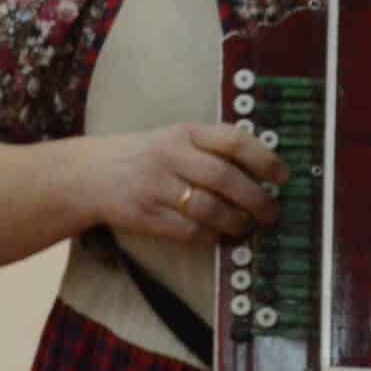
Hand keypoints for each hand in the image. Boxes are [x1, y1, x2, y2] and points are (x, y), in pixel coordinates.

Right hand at [88, 123, 287, 244]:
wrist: (87, 175)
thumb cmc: (140, 157)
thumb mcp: (172, 139)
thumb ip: (209, 149)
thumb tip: (261, 171)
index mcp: (183, 133)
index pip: (233, 140)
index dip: (264, 159)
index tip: (283, 176)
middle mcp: (170, 155)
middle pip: (224, 178)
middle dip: (256, 200)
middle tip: (271, 213)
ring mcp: (155, 186)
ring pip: (209, 209)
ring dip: (236, 222)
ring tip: (246, 227)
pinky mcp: (145, 214)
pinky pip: (189, 231)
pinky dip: (210, 237)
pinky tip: (217, 236)